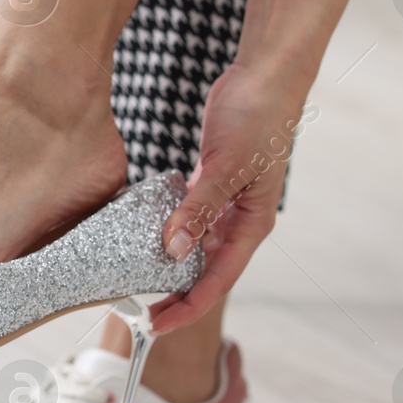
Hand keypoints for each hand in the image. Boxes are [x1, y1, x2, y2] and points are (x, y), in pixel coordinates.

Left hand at [150, 64, 315, 334]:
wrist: (265, 77)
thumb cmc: (258, 119)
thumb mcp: (226, 168)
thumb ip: (199, 210)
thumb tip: (173, 251)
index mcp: (251, 225)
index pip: (216, 280)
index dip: (187, 307)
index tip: (157, 325)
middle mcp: (239, 220)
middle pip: (204, 270)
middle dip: (175, 293)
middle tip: (140, 312)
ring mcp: (225, 202)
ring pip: (194, 244)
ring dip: (170, 262)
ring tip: (136, 278)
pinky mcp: (211, 182)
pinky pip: (188, 215)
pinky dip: (168, 226)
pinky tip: (144, 233)